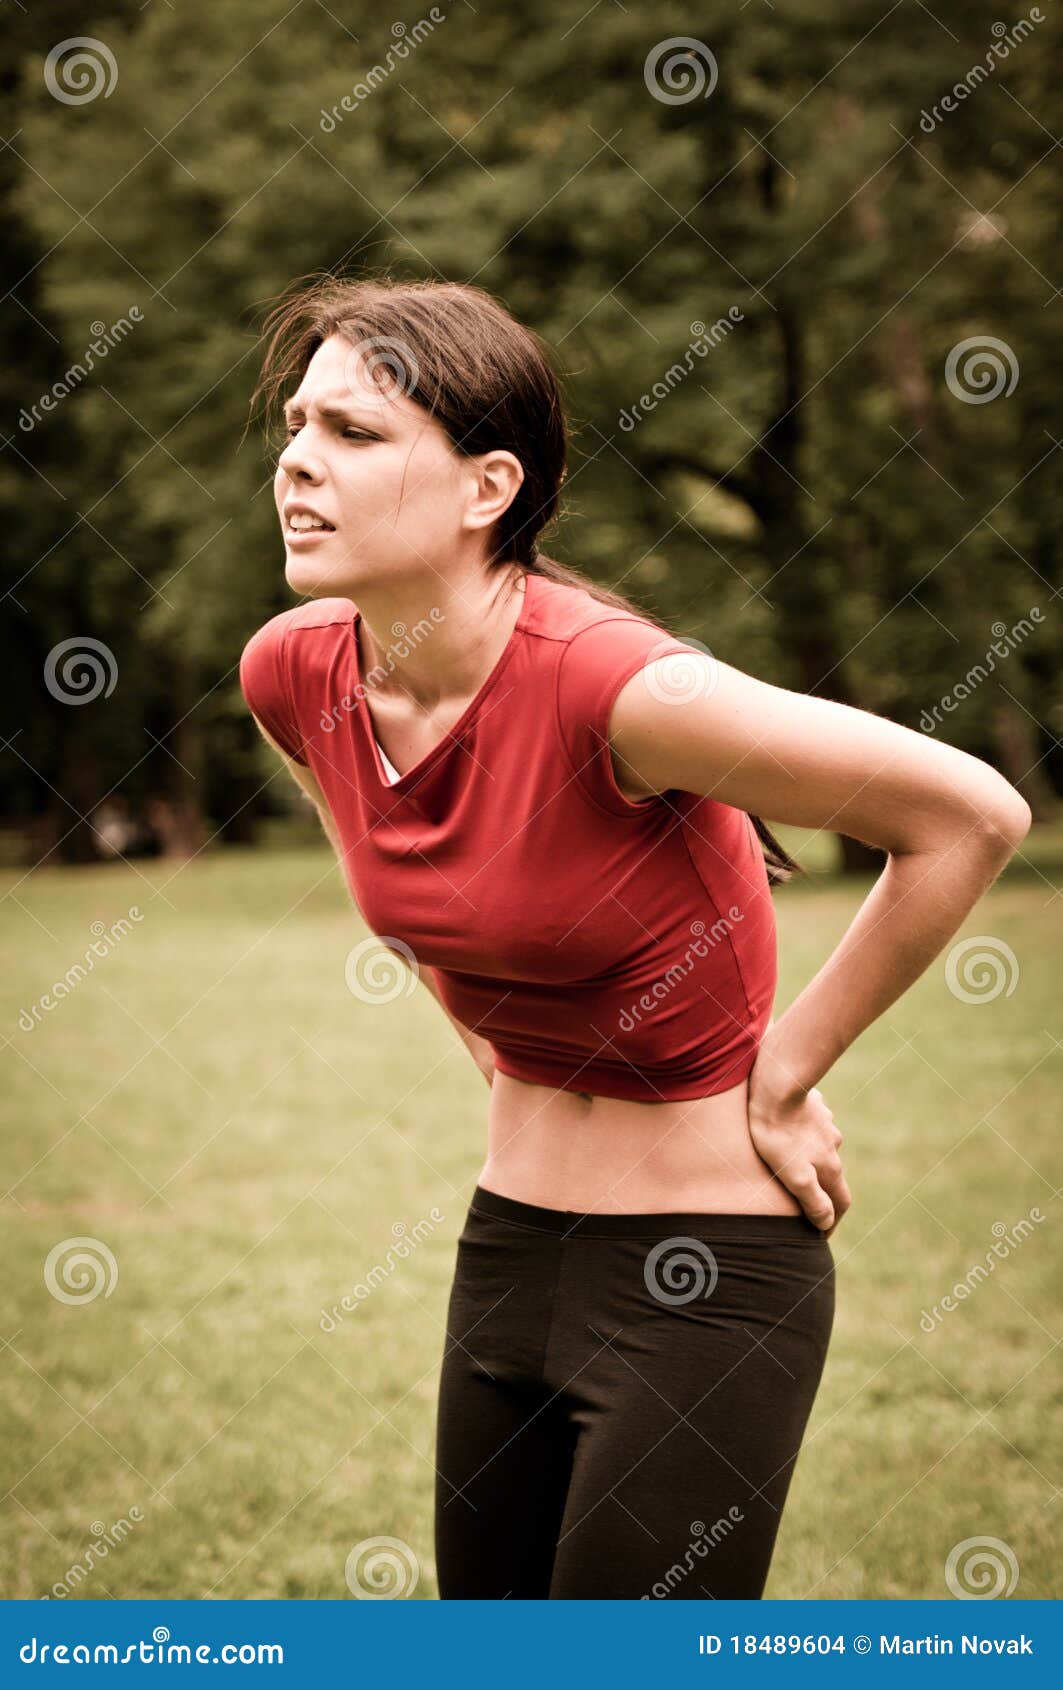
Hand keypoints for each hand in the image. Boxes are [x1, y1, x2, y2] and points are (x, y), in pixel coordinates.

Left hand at [746, 1053, 850, 1237]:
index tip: (820, 1236)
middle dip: (823, 1193)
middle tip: (806, 1205)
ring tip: (793, 1167)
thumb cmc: (778, 1136)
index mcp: (831, 1167)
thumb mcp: (795, 1176)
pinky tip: (790, 1135)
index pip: (840, 1203)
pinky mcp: (812, 1106)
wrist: (777, 1087)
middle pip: (832, 1176)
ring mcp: (825, 1124)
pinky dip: (805, 1137)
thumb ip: (813, 1202)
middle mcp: (834, 1147)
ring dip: (813, 1161)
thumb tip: (826, 1223)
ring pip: (822, 1149)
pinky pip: (811, 1126)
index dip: (832, 1222)